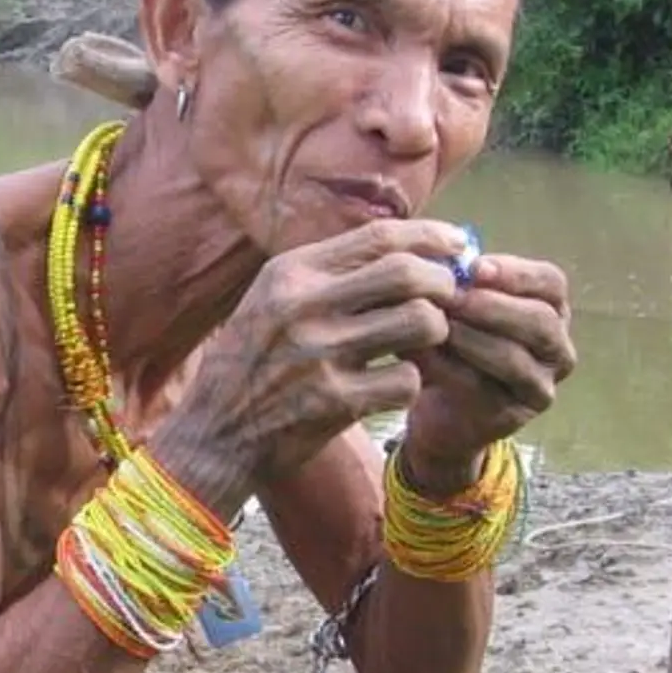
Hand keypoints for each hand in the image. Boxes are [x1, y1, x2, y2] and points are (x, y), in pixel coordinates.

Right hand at [152, 217, 471, 512]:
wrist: (214, 434)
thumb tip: (406, 248)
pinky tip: (392, 385)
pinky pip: (406, 379)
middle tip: (449, 299)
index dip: (430, 238)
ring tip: (421, 344)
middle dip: (443, 284)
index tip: (456, 245)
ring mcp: (319, 354)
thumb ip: (328, 274)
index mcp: (290, 273)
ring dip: (434, 333)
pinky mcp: (335, 402)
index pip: (379, 238)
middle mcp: (303, 306)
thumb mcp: (271, 301)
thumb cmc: (251, 363)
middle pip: (408, 274)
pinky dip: (410, 382)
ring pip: (419, 322)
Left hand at [401, 254, 576, 490]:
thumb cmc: (453, 343)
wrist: (440, 408)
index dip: (515, 272)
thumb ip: (459, 280)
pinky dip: (451, 370)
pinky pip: (485, 389)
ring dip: (472, 338)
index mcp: (551, 309)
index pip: (550, 282)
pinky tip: (424, 356)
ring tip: (437, 325)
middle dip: (494, 306)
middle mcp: (557, 348)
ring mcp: (541, 386)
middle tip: (454, 298)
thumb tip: (442, 254)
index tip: (474, 267)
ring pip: (515, 358)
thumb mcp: (458, 305)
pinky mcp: (513, 416)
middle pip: (541, 321)